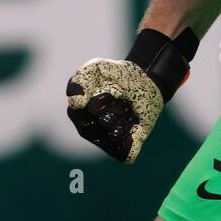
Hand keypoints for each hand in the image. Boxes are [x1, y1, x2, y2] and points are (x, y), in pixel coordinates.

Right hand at [66, 27, 197, 162]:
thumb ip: (81, 79)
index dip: (104, 99)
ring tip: (127, 110)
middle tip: (121, 99)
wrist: (144, 81)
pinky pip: (127, 153)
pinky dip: (135, 137)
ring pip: (115, 137)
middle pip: (104, 124)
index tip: (110, 89)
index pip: (91, 111)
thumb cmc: (117, 75)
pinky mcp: (123, 151)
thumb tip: (76, 102)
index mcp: (77, 113)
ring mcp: (104, 142)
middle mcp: (87, 131)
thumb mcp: (98, 68)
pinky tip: (134, 125)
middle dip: (118, 108)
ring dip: (127, 120)